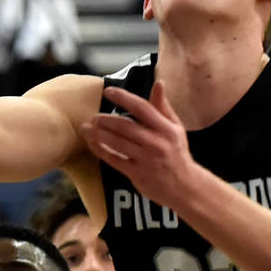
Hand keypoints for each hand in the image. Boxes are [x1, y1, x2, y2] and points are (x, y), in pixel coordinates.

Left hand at [80, 81, 200, 209]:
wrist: (185, 186)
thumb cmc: (178, 153)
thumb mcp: (176, 128)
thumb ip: (163, 107)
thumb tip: (159, 83)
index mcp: (166, 128)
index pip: (142, 107)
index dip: (123, 97)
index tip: (108, 91)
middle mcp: (156, 142)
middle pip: (125, 126)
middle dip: (105, 120)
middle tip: (93, 116)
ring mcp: (146, 159)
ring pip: (117, 143)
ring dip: (98, 134)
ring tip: (86, 128)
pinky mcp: (137, 174)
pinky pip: (114, 160)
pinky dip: (101, 151)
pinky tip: (92, 144)